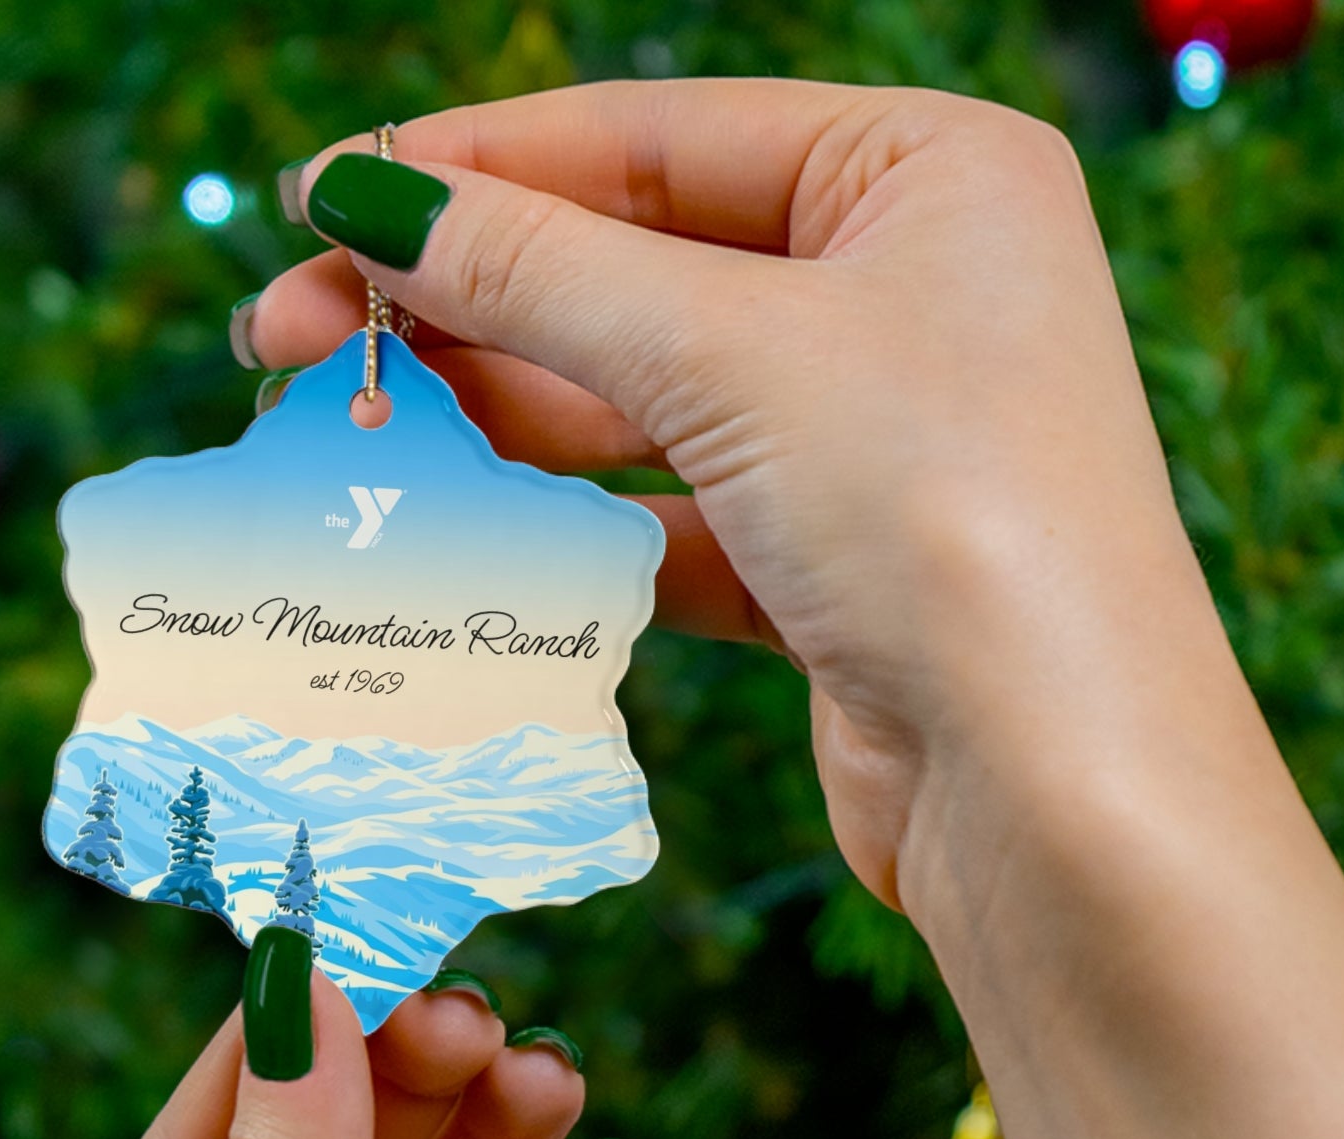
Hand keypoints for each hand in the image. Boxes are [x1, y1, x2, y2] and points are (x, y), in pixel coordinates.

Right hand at [249, 80, 1199, 910]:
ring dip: (497, 417)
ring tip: (347, 433)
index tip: (317, 203)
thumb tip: (365, 199)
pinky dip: (571, 531)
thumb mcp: (729, 354)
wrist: (1057, 793)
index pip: (656, 139)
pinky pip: (673, 522)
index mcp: (928, 174)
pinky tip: (460, 535)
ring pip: (644, 403)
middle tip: (286, 341)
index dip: (474, 168)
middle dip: (461, 304)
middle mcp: (911, 292)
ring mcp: (875, 439)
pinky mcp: (838, 572)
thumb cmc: (945, 519)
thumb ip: (537, 270)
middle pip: (636, 270)